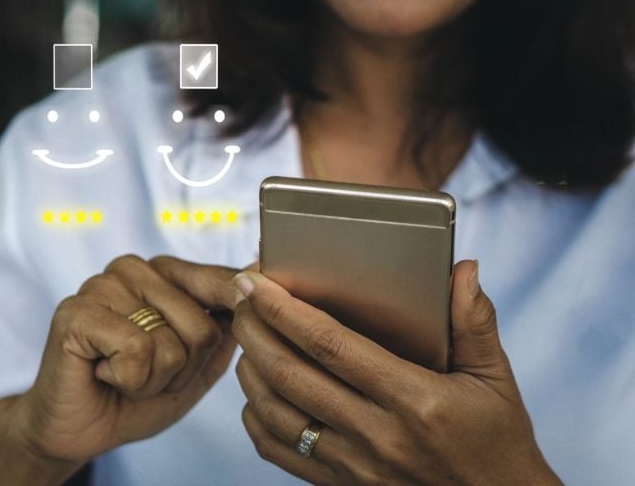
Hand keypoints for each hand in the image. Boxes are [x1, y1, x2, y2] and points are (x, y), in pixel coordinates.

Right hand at [7, 255, 238, 465]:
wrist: (79, 431)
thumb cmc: (135, 396)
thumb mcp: (198, 365)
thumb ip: (228, 325)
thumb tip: (258, 275)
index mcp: (164, 273)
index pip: (220, 282)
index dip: (230, 324)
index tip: (231, 333)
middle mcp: (134, 269)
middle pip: (202, 327)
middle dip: (181, 371)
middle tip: (145, 374)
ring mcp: (102, 285)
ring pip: (170, 343)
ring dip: (152, 379)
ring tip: (122, 374)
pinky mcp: (76, 311)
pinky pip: (136, 351)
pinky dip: (128, 380)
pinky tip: (102, 374)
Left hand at [232, 261, 561, 484]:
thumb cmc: (496, 442)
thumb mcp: (495, 380)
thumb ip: (475, 321)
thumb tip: (463, 269)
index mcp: (414, 401)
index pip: (330, 345)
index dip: (285, 309)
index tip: (257, 281)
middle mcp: (376, 435)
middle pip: (288, 373)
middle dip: (253, 328)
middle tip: (240, 296)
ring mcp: (352, 466)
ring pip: (273, 411)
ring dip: (248, 368)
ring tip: (246, 334)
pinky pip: (277, 450)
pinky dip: (255, 415)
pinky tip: (257, 388)